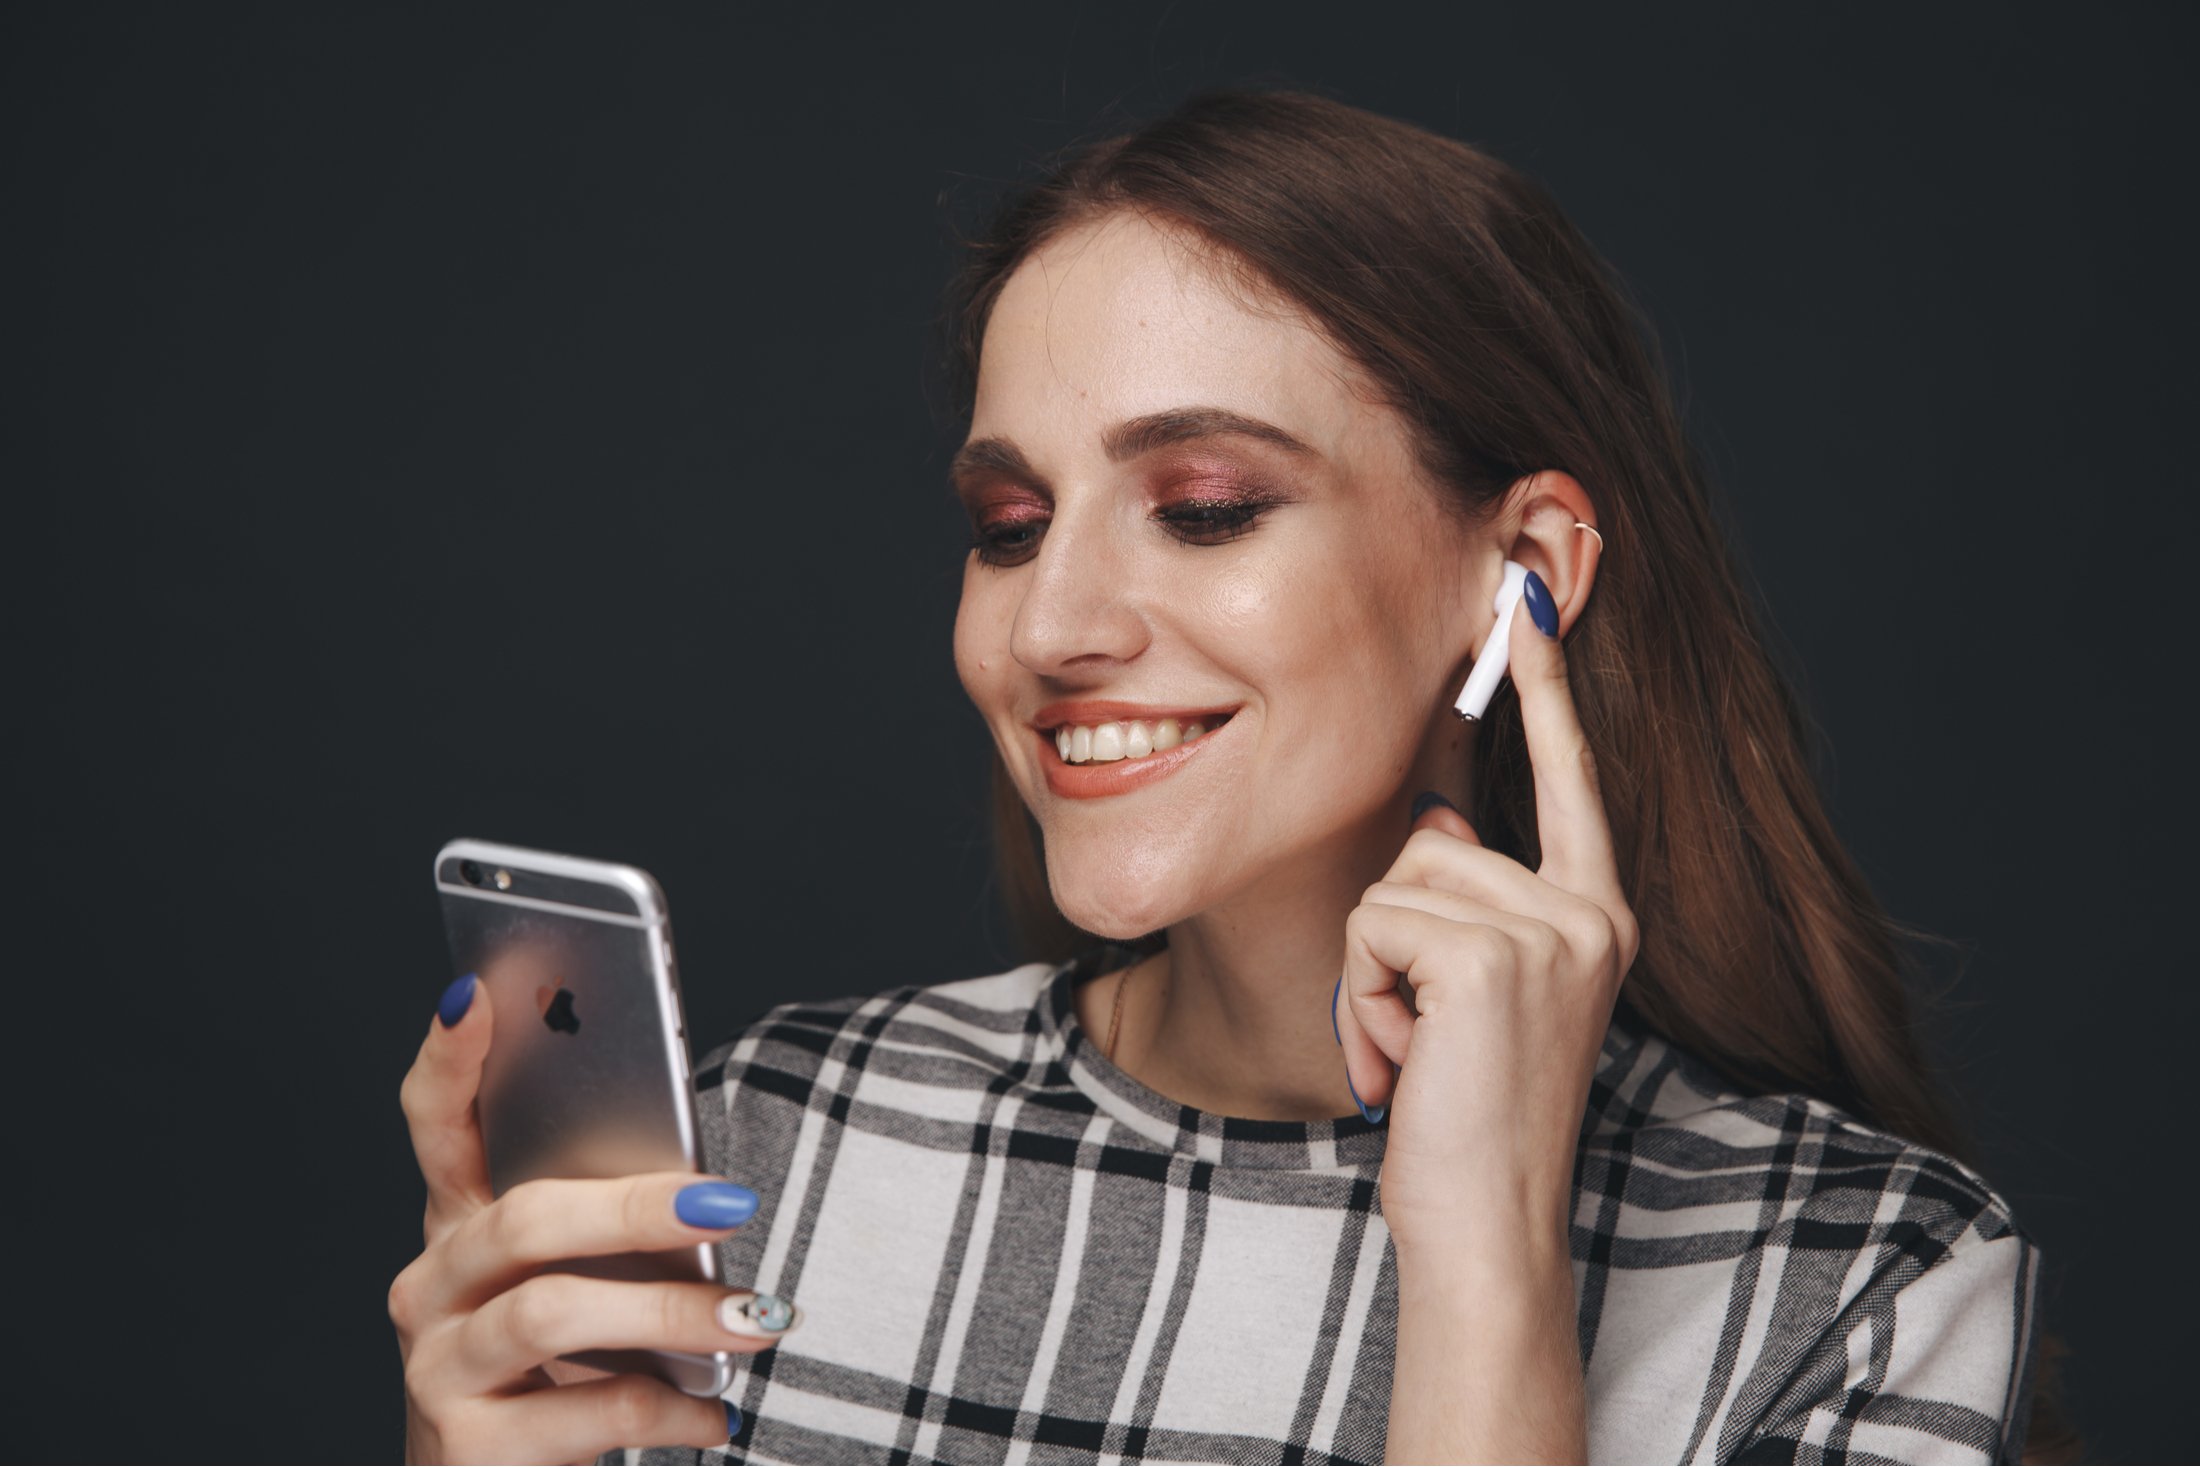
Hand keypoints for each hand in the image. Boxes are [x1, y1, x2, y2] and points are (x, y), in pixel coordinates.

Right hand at [389, 975, 789, 1463]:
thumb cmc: (559, 1371)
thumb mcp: (580, 1287)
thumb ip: (612, 1226)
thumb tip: (711, 1186)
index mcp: (460, 1227)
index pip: (437, 1125)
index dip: (448, 1059)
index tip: (473, 991)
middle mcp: (430, 1288)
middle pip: (524, 1219)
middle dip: (633, 1205)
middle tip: (728, 1202)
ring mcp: (438, 1368)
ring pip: (551, 1312)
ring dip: (672, 1313)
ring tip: (758, 1319)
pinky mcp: (470, 1449)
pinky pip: (584, 1411)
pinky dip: (669, 1409)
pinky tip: (716, 1413)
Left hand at [1333, 572, 1639, 1257]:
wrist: (1487, 1223)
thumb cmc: (1467, 1114)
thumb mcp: (1479, 994)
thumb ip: (1468, 903)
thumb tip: (1433, 824)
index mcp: (1595, 915)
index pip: (1567, 777)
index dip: (1542, 685)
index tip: (1524, 592)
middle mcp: (1591, 913)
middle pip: (1430, 844)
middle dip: (1391, 942)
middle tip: (1425, 1035)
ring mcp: (1553, 933)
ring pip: (1393, 884)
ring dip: (1374, 977)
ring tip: (1419, 1052)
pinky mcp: (1495, 958)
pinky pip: (1374, 925)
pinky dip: (1365, 998)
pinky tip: (1406, 1062)